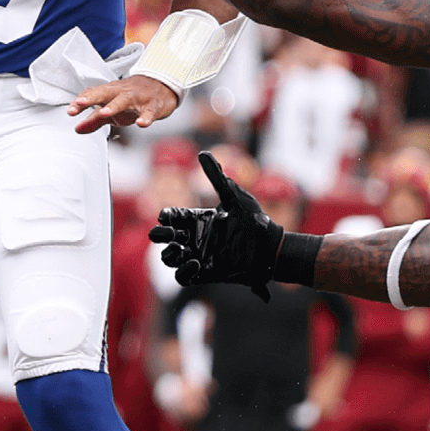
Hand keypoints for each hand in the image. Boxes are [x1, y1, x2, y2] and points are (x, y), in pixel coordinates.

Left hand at [69, 75, 178, 133]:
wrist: (162, 86)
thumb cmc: (132, 99)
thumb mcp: (112, 110)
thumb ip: (94, 120)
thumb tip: (76, 129)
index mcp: (110, 92)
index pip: (93, 94)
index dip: (81, 101)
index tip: (70, 111)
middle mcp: (122, 92)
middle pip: (105, 92)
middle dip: (92, 97)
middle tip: (80, 104)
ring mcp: (138, 98)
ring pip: (125, 100)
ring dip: (114, 106)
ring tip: (104, 113)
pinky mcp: (153, 105)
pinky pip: (149, 111)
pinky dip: (146, 117)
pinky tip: (141, 124)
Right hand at [148, 151, 284, 301]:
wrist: (270, 247)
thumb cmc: (254, 220)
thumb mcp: (234, 196)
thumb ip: (217, 177)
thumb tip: (202, 153)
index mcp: (199, 218)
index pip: (172, 217)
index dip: (165, 216)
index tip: (167, 217)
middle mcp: (195, 237)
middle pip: (164, 237)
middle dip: (159, 235)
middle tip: (168, 233)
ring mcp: (198, 255)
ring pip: (169, 258)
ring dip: (168, 255)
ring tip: (179, 249)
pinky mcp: (204, 273)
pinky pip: (182, 277)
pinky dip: (183, 272)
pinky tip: (195, 263)